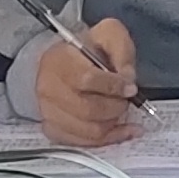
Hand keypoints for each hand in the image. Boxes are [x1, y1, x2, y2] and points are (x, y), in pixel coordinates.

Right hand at [35, 18, 141, 147]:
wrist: (58, 65)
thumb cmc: (84, 51)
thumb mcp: (107, 35)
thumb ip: (122, 50)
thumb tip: (128, 78)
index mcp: (60, 60)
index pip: (86, 79)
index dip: (113, 86)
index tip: (130, 87)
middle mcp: (49, 88)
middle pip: (89, 109)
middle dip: (116, 107)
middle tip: (126, 100)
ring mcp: (48, 112)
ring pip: (88, 130)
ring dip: (113, 124)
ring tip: (122, 112)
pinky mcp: (53, 129)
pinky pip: (83, 143)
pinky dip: (107, 139)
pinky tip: (121, 130)